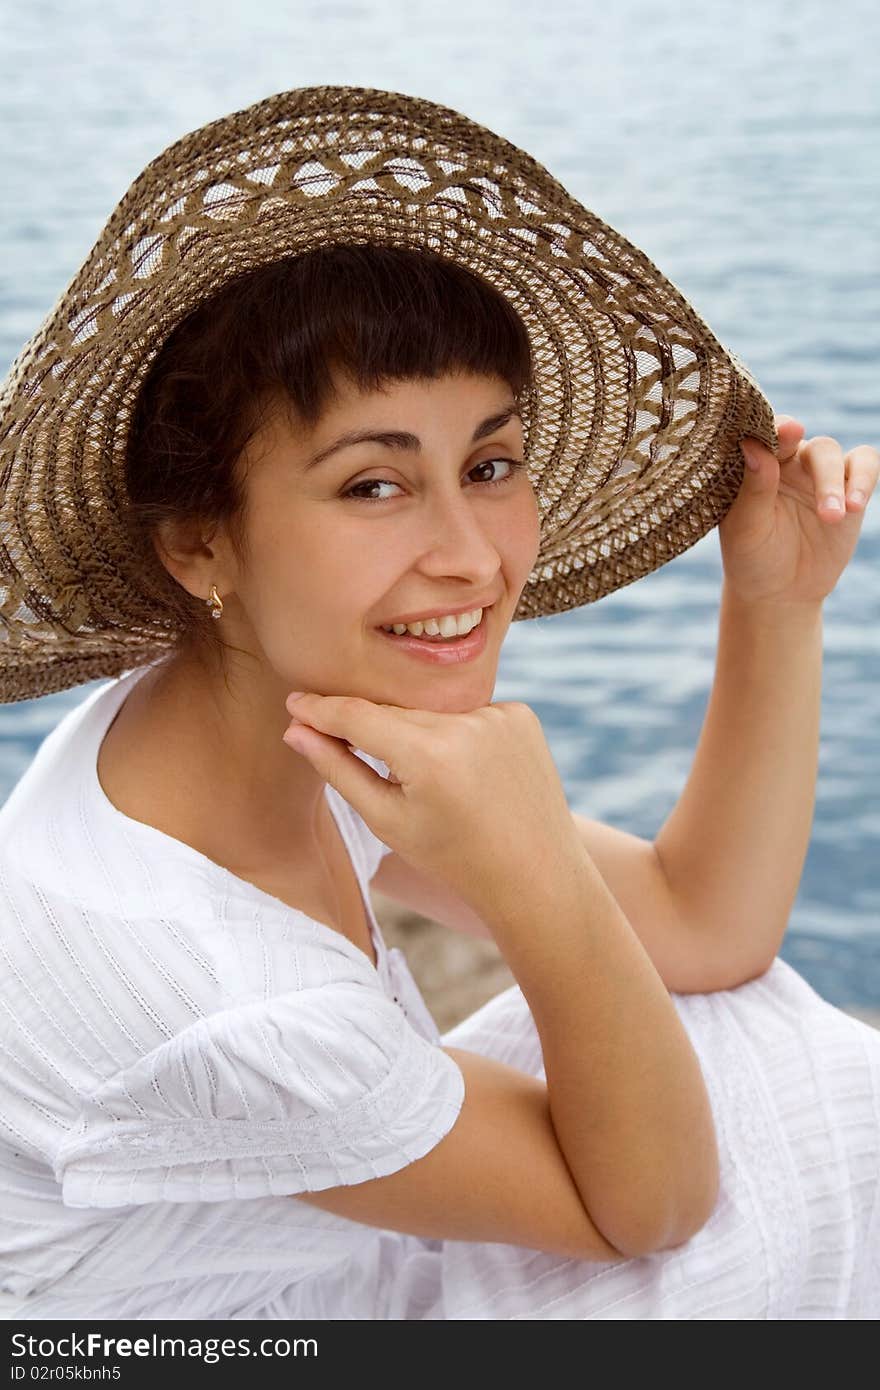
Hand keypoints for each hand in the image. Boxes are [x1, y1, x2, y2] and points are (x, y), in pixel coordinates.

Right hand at [281, 693, 584, 917]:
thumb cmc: (454, 858)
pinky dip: (459, 734)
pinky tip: (474, 775)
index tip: (294, 702)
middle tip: (379, 770)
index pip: (356, 715)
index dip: (320, 709)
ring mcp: (499, 715)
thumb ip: (339, 770)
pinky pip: (469, 713)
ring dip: (420, 736)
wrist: (535, 874)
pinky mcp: (521, 715)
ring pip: (431, 712)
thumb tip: (295, 730)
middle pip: (394, 712)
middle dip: (374, 731)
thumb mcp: (388, 820)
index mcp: (427, 754)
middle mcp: (465, 723)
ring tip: (441, 787)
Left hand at [718, 415, 878, 606]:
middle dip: (815, 467)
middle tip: (818, 497)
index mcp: (754, 464)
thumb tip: (753, 445)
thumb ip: (753, 488)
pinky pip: (865, 466)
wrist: (780, 591)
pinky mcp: (848, 488)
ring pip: (832, 453)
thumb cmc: (752, 557)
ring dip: (834, 483)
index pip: (765, 434)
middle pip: (803, 442)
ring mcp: (817, 473)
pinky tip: (854, 505)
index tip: (787, 431)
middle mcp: (786, 461)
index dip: (777, 429)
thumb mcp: (746, 529)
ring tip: (832, 518)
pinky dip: (864, 479)